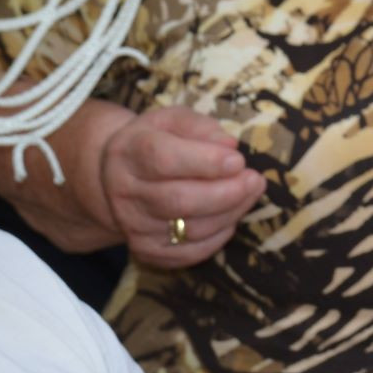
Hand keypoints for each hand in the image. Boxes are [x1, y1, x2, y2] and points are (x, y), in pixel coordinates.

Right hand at [98, 106, 265, 267]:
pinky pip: (192, 252)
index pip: (162, 159)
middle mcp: (125, 192)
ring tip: (251, 192)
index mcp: (128, 152)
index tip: (238, 161)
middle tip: (254, 180)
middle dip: (225, 192)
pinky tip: (232, 215)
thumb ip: (200, 127)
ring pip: (190, 229)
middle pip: (178, 200)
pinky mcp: (147, 251)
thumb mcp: (172, 120)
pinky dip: (219, 235)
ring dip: (230, 213)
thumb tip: (229, 146)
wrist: (118, 178)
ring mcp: (133, 226)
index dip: (205, 162)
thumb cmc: (156, 142)